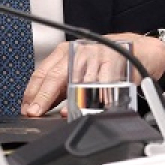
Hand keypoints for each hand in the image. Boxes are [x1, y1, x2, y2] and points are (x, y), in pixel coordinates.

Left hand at [21, 32, 164, 116]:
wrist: (136, 50)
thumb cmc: (102, 61)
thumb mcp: (76, 69)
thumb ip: (59, 88)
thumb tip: (39, 107)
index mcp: (64, 52)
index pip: (42, 73)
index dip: (33, 93)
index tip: (28, 109)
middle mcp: (78, 52)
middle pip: (56, 76)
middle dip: (44, 97)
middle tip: (36, 113)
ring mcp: (96, 56)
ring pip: (78, 82)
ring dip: (71, 100)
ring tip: (65, 114)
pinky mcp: (113, 62)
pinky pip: (102, 83)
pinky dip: (96, 96)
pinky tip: (91, 105)